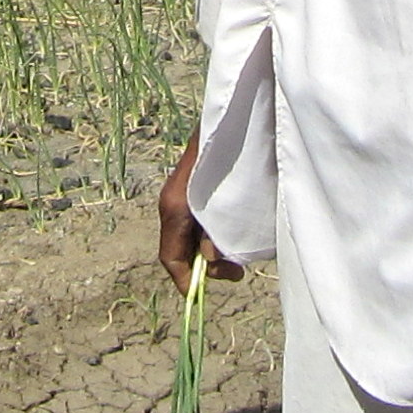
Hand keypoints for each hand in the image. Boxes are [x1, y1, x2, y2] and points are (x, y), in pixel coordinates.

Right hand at [156, 134, 240, 285]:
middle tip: (238, 271)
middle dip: (208, 266)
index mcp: (175, 208)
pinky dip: (217, 234)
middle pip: (183, 251)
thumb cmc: (230, 154)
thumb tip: (212, 260)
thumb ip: (217, 232)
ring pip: (194, 238)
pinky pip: (201, 224)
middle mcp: (175, 204)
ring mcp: (185, 198)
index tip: (199, 296)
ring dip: (215, 250)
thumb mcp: (225, 201)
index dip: (186, 281)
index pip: (171, 257)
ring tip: (241, 251)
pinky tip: (236, 231)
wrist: (232, 116)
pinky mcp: (198, 192)